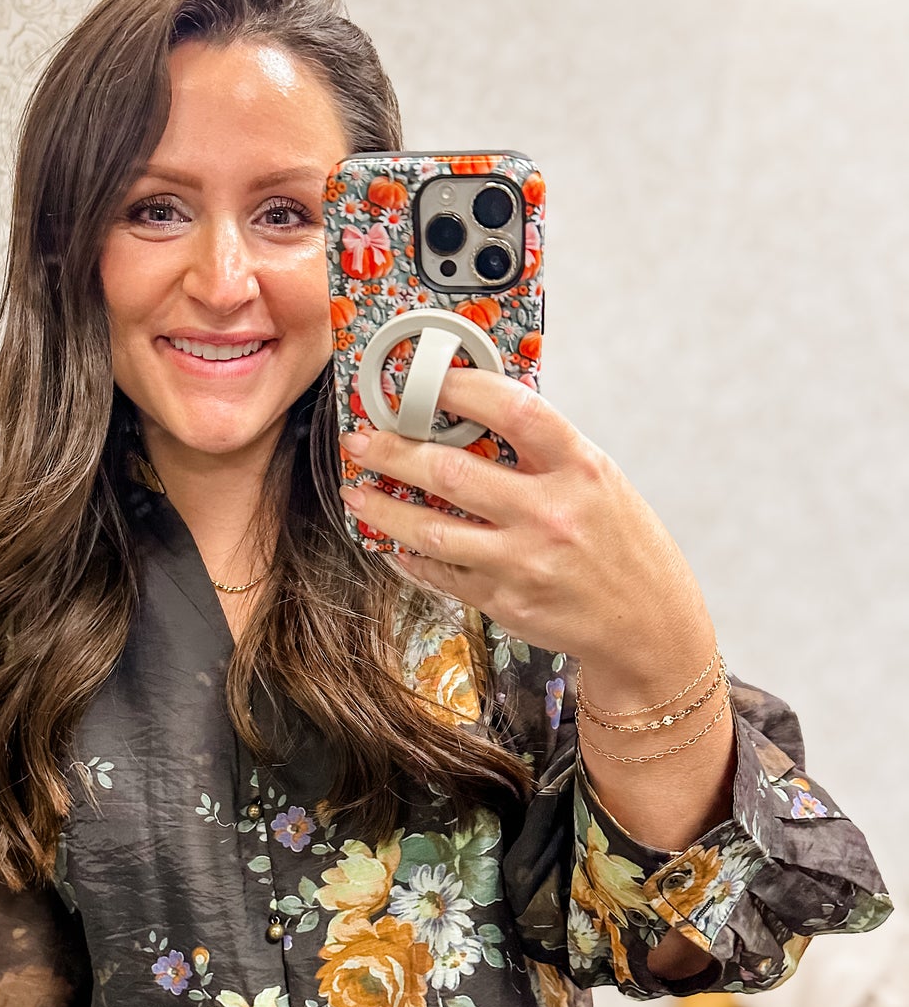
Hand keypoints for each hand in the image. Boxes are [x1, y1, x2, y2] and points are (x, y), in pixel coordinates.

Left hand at [338, 367, 713, 692]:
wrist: (649, 625)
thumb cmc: (622, 546)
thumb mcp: (601, 483)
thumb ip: (545, 453)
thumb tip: (474, 417)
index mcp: (581, 469)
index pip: (513, 410)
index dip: (461, 389)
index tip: (424, 381)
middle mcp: (551, 513)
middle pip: (451, 471)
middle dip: (392, 451)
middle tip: (362, 440)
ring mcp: (524, 562)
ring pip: (430, 530)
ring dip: (383, 508)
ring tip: (356, 493)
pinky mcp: (505, 601)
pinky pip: (440, 573)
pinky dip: (408, 554)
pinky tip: (391, 540)